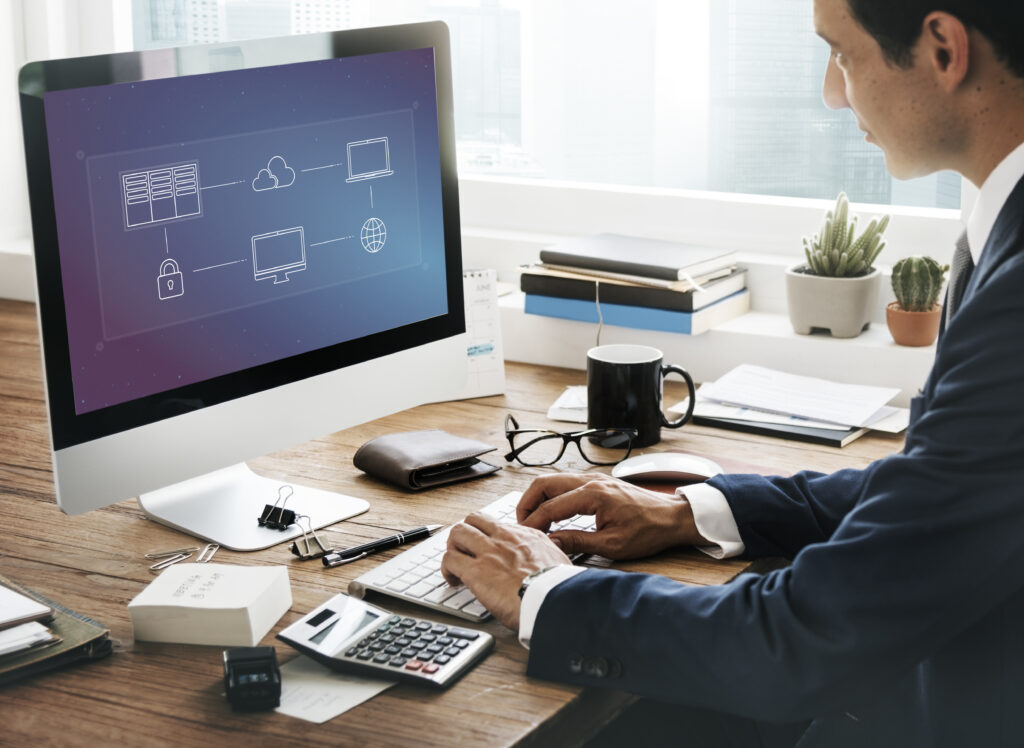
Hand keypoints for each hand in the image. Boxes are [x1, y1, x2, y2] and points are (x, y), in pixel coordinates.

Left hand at [441, 512, 571, 630]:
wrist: (554, 600)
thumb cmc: (558, 588)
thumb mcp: (560, 561)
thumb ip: (549, 555)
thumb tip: (550, 558)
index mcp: (526, 536)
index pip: (497, 524)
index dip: (487, 535)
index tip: (486, 548)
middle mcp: (505, 538)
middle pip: (473, 520)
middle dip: (465, 534)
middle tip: (465, 552)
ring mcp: (488, 552)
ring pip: (458, 533)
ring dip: (453, 548)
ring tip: (455, 566)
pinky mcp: (475, 571)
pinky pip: (449, 559)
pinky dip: (446, 569)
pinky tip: (453, 581)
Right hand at [517, 473, 706, 559]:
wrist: (672, 518)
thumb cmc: (648, 531)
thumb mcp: (612, 545)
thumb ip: (578, 542)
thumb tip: (551, 543)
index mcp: (593, 495)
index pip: (550, 507)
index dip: (533, 523)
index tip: (524, 537)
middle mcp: (590, 481)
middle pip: (544, 484)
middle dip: (527, 503)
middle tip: (522, 525)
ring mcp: (594, 479)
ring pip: (553, 480)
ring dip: (539, 498)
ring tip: (534, 521)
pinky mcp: (598, 483)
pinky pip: (565, 484)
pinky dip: (552, 496)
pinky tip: (552, 514)